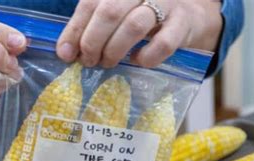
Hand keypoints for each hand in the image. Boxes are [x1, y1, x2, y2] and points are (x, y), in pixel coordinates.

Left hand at [57, 0, 221, 67]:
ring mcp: (166, 2)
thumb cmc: (141, 15)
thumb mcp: (114, 13)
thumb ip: (90, 26)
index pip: (90, 2)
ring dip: (114, 50)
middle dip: (93, 42)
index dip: (74, 30)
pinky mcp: (183, 22)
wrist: (188, 15)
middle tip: (89, 61)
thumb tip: (65, 52)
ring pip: (134, 26)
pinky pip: (163, 44)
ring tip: (107, 62)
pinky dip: (146, 57)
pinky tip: (137, 60)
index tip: (66, 54)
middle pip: (110, 12)